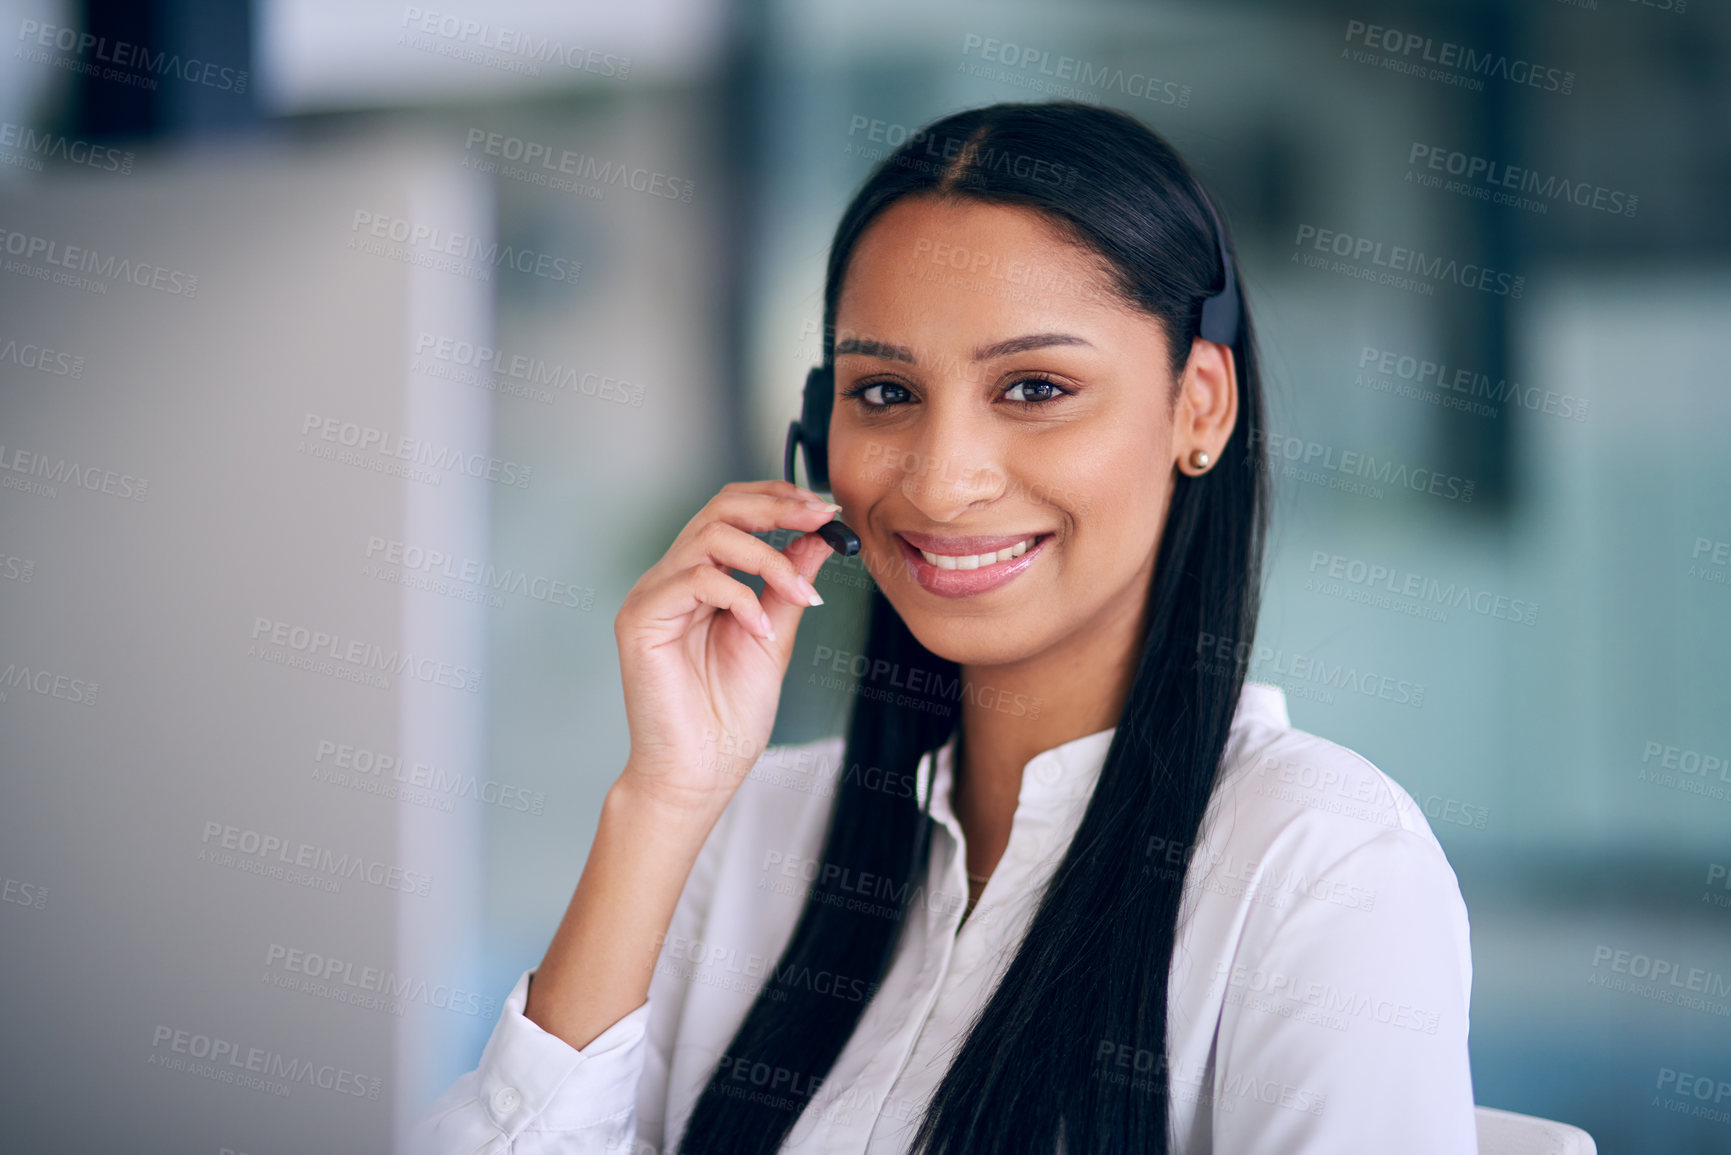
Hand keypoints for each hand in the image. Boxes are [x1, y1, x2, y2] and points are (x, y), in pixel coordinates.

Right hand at [612, 479, 842, 819]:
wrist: (700, 774)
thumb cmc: (729, 718)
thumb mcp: (775, 637)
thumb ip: (789, 585)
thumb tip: (818, 538)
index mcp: (701, 581)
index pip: (733, 513)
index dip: (779, 500)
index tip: (826, 510)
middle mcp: (672, 580)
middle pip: (719, 508)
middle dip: (777, 507)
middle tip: (821, 519)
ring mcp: (653, 597)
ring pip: (709, 537)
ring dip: (767, 558)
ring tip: (799, 593)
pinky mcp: (640, 619)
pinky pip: (694, 580)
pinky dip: (740, 597)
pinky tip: (761, 628)